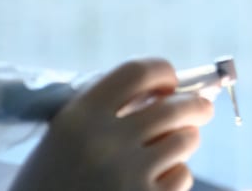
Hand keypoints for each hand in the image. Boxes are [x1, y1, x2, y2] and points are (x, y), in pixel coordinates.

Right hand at [11, 58, 214, 190]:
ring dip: (184, 141)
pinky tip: (155, 182)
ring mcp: (129, 175)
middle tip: (202, 108)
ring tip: (171, 148)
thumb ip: (105, 111)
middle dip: (195, 105)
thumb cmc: (49, 185)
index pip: (137, 72)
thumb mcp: (63, 139)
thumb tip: (166, 92)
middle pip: (174, 106)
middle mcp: (106, 141)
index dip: (162, 72)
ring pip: (185, 140)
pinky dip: (175, 177)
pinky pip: (182, 176)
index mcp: (80, 117)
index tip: (171, 82)